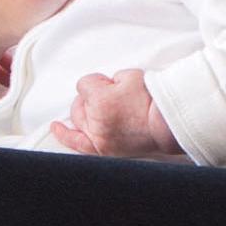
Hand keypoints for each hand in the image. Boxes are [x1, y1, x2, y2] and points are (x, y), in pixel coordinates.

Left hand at [44, 69, 179, 158]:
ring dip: (87, 112)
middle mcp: (96, 121)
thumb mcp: (130, 76)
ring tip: (101, 110)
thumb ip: (110, 79)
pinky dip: (65, 135)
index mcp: (100, 99)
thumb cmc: (154, 100)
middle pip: (79, 103)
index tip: (112, 85)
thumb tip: (103, 86)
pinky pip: (76, 143)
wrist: (168, 124)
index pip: (85, 84)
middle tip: (113, 98)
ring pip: (79, 119)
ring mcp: (99, 137)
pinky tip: (57, 128)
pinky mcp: (103, 149)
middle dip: (92, 97)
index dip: (99, 82)